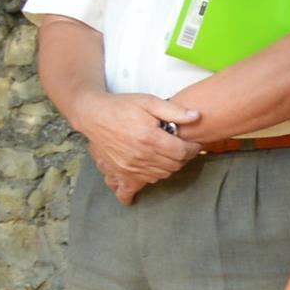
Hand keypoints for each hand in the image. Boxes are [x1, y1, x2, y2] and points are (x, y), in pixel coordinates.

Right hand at [77, 87, 202, 202]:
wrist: (93, 114)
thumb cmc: (122, 106)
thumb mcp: (149, 101)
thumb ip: (174, 111)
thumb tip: (196, 116)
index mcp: (150, 138)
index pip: (182, 152)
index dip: (192, 149)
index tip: (194, 145)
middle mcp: (141, 156)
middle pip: (173, 166)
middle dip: (182, 158)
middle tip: (182, 149)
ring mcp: (129, 167)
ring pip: (160, 176)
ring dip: (168, 168)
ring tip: (166, 157)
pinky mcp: (119, 172)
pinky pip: (131, 188)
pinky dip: (142, 185)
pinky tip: (145, 182)